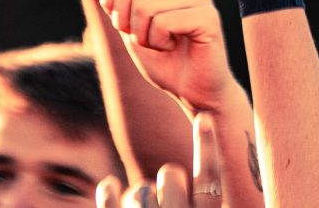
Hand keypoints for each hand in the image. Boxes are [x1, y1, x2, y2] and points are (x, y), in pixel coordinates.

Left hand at [86, 0, 234, 115]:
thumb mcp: (126, 20)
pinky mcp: (208, 16)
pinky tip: (174, 47)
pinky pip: (162, 23)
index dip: (111, 3)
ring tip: (162, 44)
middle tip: (147, 37)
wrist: (191, 90)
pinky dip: (158, 43)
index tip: (129, 23)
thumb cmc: (160, 55)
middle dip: (126, 21)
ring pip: (143, 6)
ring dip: (143, 36)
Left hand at [96, 114, 221, 207]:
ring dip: (140, 196)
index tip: (204, 118)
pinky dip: (109, 192)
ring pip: (141, 188)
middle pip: (170, 176)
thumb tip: (185, 176)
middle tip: (168, 194)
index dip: (207, 148)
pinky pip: (112, 200)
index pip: (210, 183)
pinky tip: (108, 186)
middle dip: (167, 178)